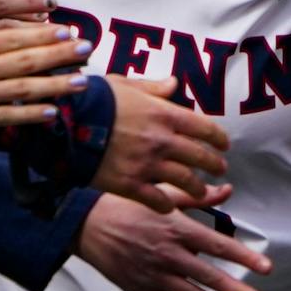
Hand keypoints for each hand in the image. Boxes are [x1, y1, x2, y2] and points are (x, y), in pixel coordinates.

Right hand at [0, 0, 95, 135]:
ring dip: (55, 85)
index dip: (44, 32)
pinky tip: (51, 112)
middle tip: (86, 49)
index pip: (14, 35)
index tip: (67, 28)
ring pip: (23, 90)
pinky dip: (30, 116)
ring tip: (80, 81)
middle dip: (60, 54)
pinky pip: (5, 118)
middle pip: (27, 61)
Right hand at [76, 188, 271, 290]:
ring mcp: (154, 276)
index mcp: (176, 229)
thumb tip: (228, 190)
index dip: (245, 257)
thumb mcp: (164, 196)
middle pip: (210, 276)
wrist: (86, 224)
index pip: (219, 246)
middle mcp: (168, 254)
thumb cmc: (127, 205)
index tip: (266, 268)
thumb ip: (198, 197)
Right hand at [93, 76, 229, 212]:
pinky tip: (169, 206)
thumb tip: (174, 84)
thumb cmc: (95, 100)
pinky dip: (167, 205)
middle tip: (220, 168)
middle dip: (214, 164)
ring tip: (200, 190)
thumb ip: (153, 88)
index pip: (204, 128)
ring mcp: (148, 165)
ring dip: (197, 187)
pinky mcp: (131, 185)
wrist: (67, 125)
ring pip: (185, 181)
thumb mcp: (124, 84)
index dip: (218, 138)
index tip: (224, 144)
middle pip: (200, 157)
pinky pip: (159, 200)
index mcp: (164, 114)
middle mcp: (162, 141)